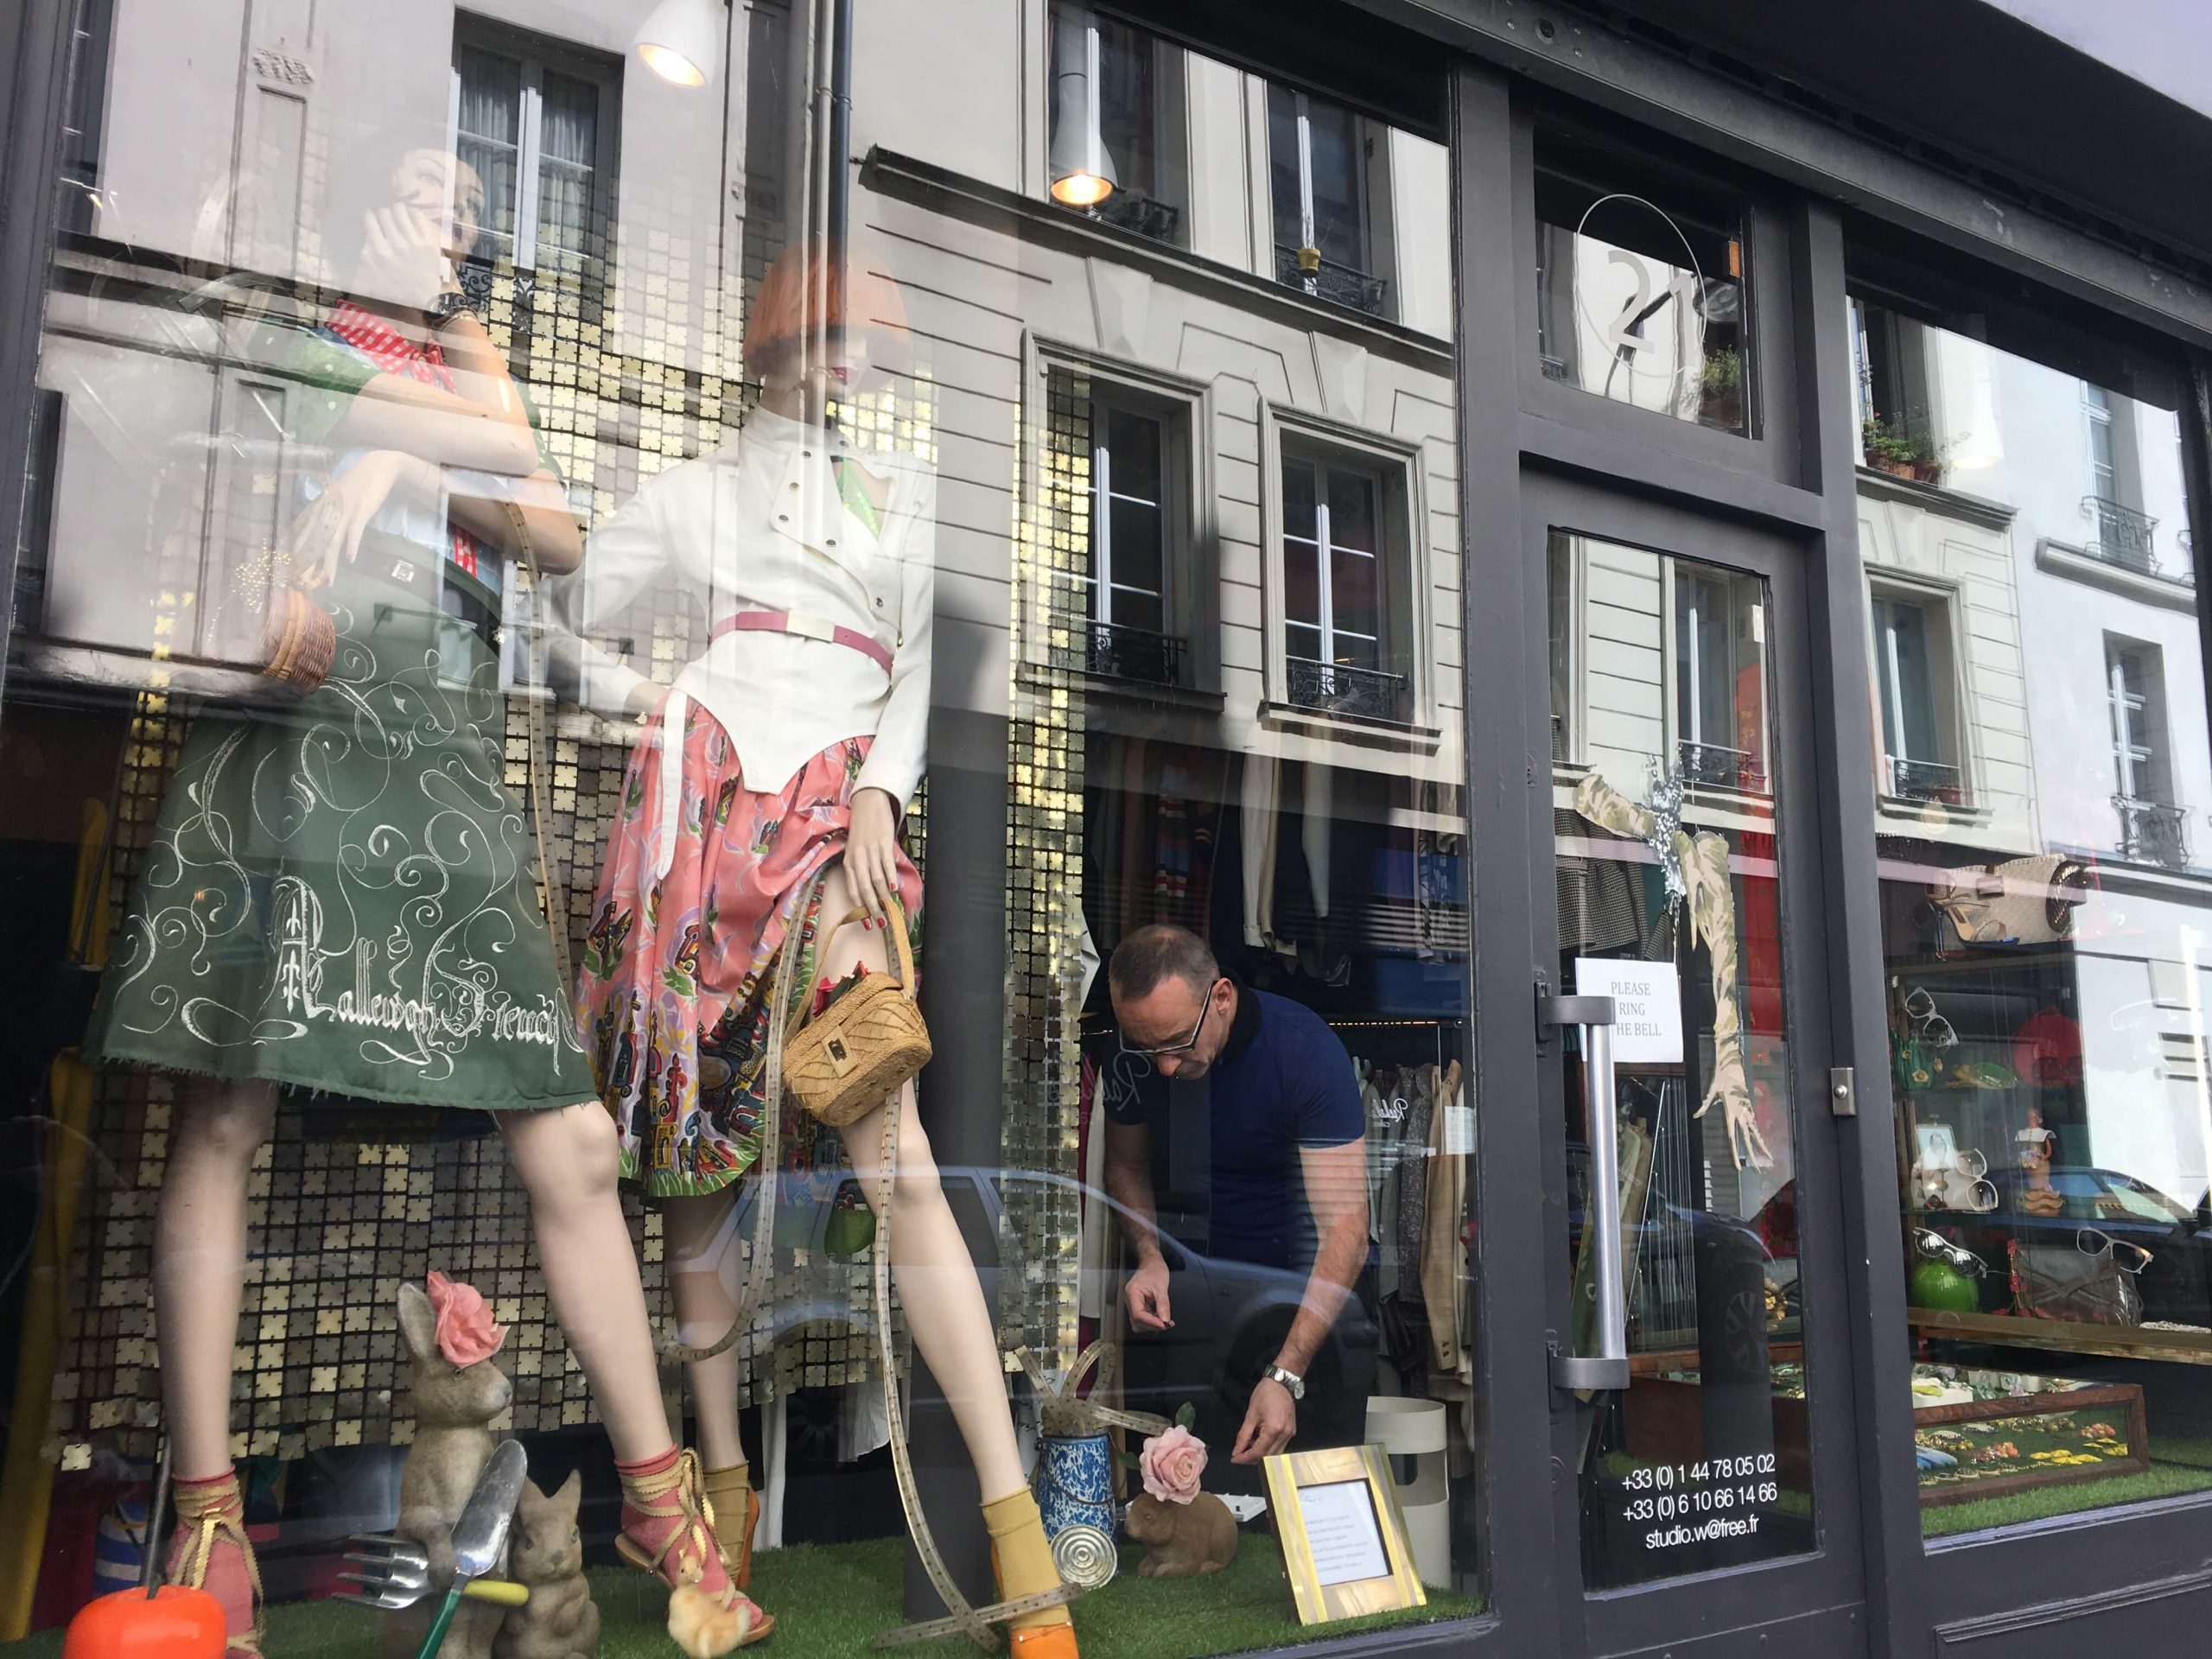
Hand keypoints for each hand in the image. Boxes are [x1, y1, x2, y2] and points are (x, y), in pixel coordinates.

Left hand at [284, 450, 431, 588]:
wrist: (378, 465)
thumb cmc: (358, 482)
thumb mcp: (337, 498)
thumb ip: (329, 513)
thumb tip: (322, 531)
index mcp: (320, 508)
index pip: (303, 534)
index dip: (297, 554)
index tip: (292, 571)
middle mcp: (328, 511)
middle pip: (314, 541)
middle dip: (308, 564)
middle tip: (303, 584)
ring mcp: (344, 511)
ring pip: (332, 540)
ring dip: (329, 562)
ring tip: (327, 580)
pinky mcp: (361, 510)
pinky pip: (355, 531)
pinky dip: (352, 545)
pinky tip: (350, 560)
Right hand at [358, 202, 449, 311]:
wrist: (425, 296)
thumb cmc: (398, 286)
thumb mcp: (376, 273)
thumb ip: (368, 253)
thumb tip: (366, 234)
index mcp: (380, 251)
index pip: (370, 220)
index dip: (369, 215)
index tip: (371, 215)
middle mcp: (395, 243)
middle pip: (384, 213)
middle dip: (383, 213)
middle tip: (386, 217)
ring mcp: (413, 241)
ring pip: (400, 210)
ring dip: (397, 209)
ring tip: (399, 212)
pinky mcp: (428, 241)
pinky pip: (418, 216)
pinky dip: (413, 213)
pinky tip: (411, 216)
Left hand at [844, 787, 902, 921]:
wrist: (868, 803)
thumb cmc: (862, 830)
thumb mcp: (855, 850)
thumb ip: (860, 869)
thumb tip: (871, 892)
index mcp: (848, 862)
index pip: (853, 890)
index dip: (860, 909)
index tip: (867, 924)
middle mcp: (857, 858)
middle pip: (865, 889)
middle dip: (873, 908)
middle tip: (881, 922)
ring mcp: (870, 850)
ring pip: (876, 879)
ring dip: (884, 897)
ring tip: (890, 909)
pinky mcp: (883, 842)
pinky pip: (886, 863)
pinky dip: (890, 876)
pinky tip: (895, 887)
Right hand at [1124, 1254, 1172, 1330]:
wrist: (1151, 1263)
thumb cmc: (1155, 1270)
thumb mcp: (1161, 1287)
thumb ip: (1163, 1304)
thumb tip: (1165, 1321)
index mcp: (1132, 1293)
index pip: (1138, 1315)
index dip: (1151, 1323)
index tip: (1164, 1325)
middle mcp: (1129, 1300)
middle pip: (1137, 1321)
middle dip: (1152, 1325)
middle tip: (1167, 1323)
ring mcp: (1133, 1304)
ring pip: (1139, 1323)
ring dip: (1153, 1324)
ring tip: (1166, 1320)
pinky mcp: (1138, 1306)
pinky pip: (1144, 1318)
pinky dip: (1153, 1320)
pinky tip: (1162, 1317)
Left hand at [1231, 1376, 1296, 1463]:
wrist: (1282, 1382)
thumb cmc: (1265, 1394)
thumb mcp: (1251, 1414)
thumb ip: (1243, 1435)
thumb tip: (1236, 1451)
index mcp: (1273, 1430)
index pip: (1258, 1452)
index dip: (1245, 1458)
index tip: (1234, 1459)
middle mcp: (1284, 1436)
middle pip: (1267, 1457)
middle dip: (1252, 1459)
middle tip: (1239, 1455)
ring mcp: (1290, 1435)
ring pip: (1274, 1455)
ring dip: (1260, 1455)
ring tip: (1247, 1448)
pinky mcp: (1291, 1432)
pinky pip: (1279, 1447)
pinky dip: (1268, 1448)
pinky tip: (1258, 1442)